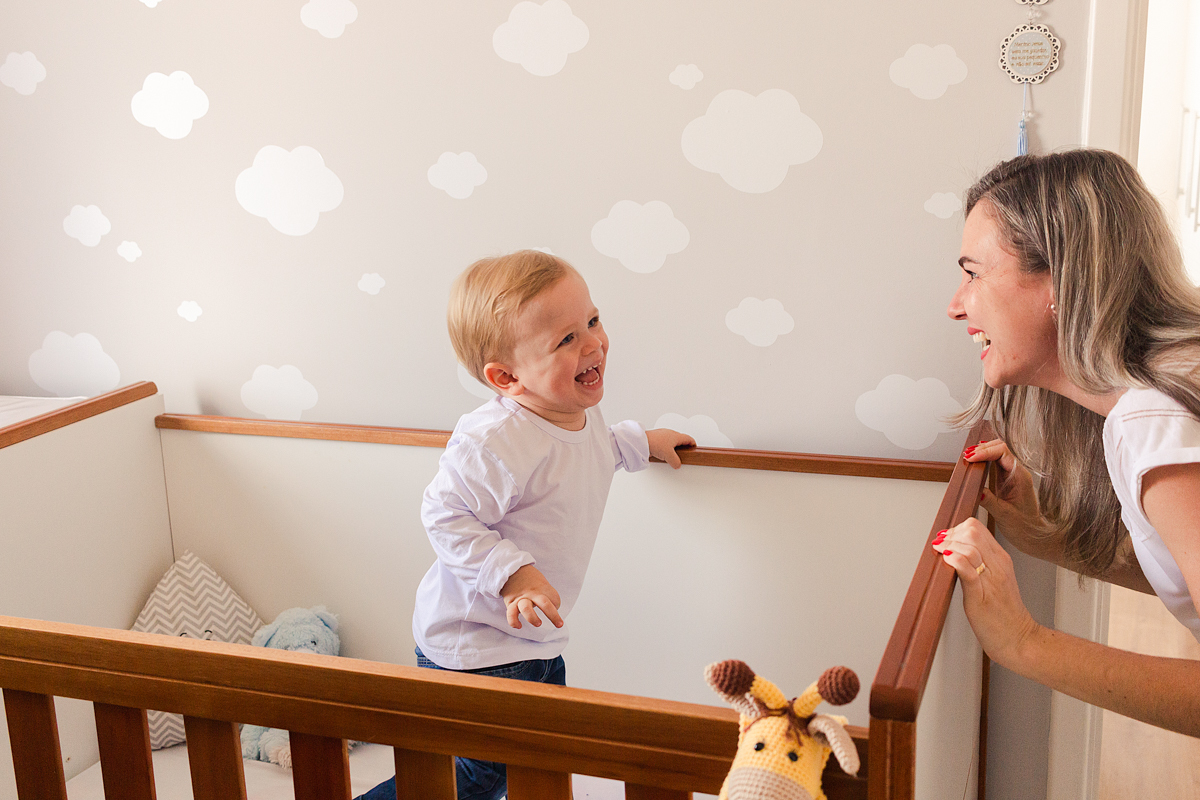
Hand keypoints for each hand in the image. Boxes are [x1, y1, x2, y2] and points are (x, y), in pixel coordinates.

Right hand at [499, 564, 562, 629]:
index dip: (557, 604)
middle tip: (559, 624)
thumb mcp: (542, 581)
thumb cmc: (530, 579)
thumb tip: (555, 607)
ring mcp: (521, 598)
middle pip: (544, 603)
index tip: (555, 606)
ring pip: (526, 609)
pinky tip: (519, 626)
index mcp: (542, 587)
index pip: (554, 598)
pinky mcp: (511, 603)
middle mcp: (532, 593)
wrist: (512, 570)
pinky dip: (514, 622)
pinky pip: (511, 614)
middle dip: (553, 616)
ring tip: (538, 623)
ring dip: (532, 618)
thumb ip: (548, 593)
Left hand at [646, 428, 695, 468]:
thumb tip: (677, 465)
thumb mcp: (669, 456)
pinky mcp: (655, 438)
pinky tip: (662, 453)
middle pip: (680, 439)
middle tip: (684, 452)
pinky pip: (663, 442)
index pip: (688, 438)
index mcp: (676, 436)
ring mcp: (662, 435)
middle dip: (683, 446)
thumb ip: (675, 461)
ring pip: (671, 441)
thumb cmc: (655, 443)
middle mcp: (670, 433)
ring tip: (672, 454)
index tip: (694, 447)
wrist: (641, 441)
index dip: (692, 443)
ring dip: (673, 447)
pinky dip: (665, 448)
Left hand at [932, 518, 1041, 668]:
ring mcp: (991, 579)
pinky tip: (946, 560)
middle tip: (940, 546)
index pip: (977, 528)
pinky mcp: (981, 595)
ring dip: (949, 546)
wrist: (1018, 638)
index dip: (957, 529)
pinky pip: (968, 570)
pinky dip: (954, 561)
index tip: (946, 540)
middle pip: (973, 531)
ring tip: (940, 553)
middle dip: (951, 534)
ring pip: (970, 546)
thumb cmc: (1003, 613)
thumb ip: (978, 563)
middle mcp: (998, 565)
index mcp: (1001, 559)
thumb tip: (954, 550)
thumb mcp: (994, 580)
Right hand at [965, 438, 1052, 556]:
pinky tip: (975, 462)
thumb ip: (989, 501)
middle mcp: (1018, 473)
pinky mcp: (1007, 480)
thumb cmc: (1025, 527)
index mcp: (1021, 477)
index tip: (970, 458)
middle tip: (966, 456)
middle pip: (1000, 447)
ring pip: (997, 453)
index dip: (985, 451)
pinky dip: (984, 459)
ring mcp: (1012, 475)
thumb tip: (976, 490)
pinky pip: (995, 463)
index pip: (1003, 452)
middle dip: (982, 448)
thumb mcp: (1004, 515)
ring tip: (968, 457)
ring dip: (982, 452)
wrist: (1034, 535)